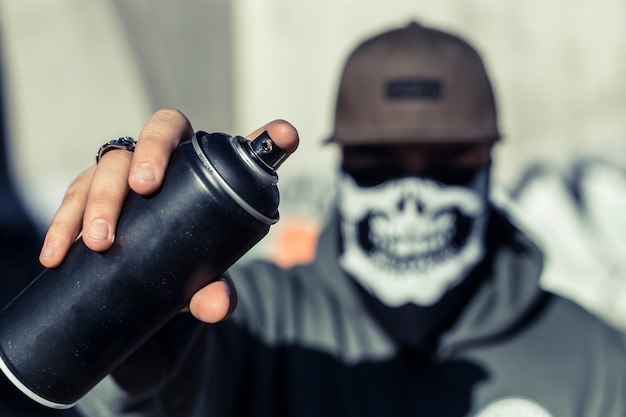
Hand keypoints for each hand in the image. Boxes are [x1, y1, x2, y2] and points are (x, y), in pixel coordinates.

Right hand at [39, 108, 298, 322]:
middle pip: (156, 132)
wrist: (148, 312)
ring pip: (106, 165)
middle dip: (147, 152)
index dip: (264, 135)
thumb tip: (214, 304)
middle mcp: (164, 167)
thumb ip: (215, 294)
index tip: (285, 135)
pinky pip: (70, 203)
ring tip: (98, 241)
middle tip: (143, 187)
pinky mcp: (89, 204)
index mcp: (203, 177)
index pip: (231, 147)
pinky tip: (55, 253)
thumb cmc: (185, 281)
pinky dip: (61, 226)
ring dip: (98, 198)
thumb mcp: (203, 289)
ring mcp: (124, 181)